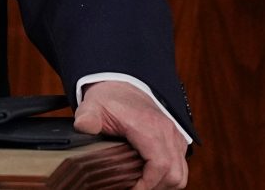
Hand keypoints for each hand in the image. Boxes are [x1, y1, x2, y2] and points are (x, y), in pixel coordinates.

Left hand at [73, 80, 187, 189]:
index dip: (147, 184)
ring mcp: (175, 137)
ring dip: (163, 184)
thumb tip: (83, 126)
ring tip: (141, 184)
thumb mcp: (93, 106)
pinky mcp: (176, 141)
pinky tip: (148, 176)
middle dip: (154, 187)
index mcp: (150, 126)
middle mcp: (168, 132)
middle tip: (133, 188)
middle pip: (173, 175)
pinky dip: (168, 176)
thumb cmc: (108, 98)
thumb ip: (87, 117)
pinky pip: (180, 167)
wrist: (121, 85)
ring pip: (180, 174)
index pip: (160, 165)